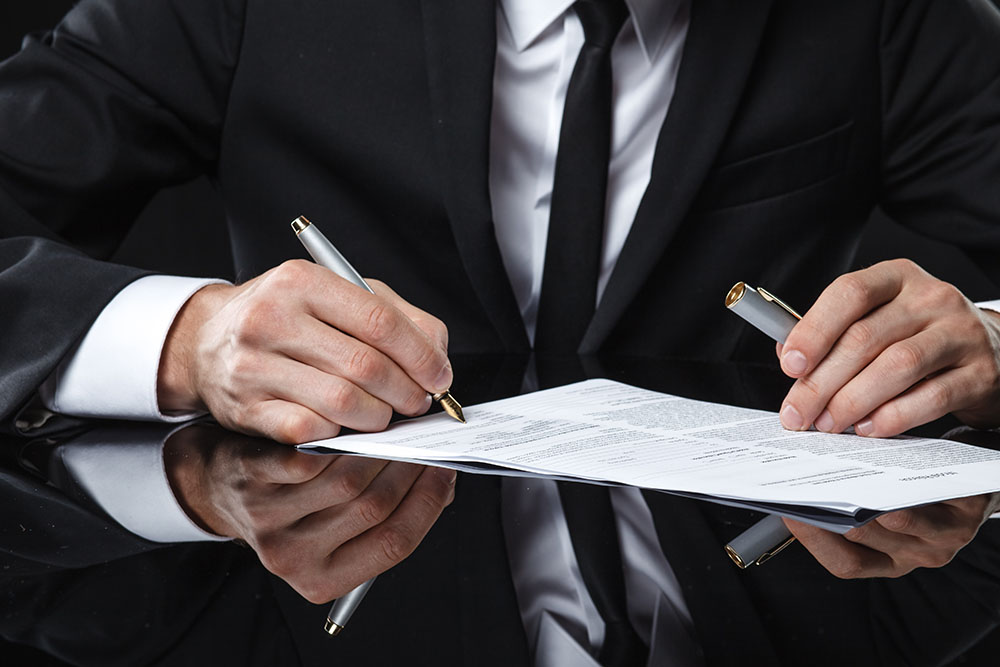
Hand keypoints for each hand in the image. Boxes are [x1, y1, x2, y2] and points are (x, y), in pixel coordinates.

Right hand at [157, 260, 451, 442]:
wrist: (208, 341)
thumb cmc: (289, 318)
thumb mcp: (339, 297)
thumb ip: (397, 317)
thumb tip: (438, 358)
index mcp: (302, 281)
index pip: (380, 322)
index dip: (420, 356)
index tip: (440, 378)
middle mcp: (271, 317)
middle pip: (365, 366)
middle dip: (406, 392)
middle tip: (418, 403)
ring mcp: (253, 365)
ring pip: (342, 402)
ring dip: (378, 418)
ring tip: (386, 416)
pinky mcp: (243, 407)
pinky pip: (308, 430)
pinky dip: (337, 435)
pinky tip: (344, 429)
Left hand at [165, 424, 456, 601]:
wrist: (215, 484)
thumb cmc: (289, 500)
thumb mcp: (334, 525)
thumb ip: (388, 510)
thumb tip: (443, 481)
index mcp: (324, 579)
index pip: (396, 542)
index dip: (428, 501)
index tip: (445, 467)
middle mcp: (294, 558)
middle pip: (372, 507)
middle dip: (408, 464)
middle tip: (425, 434)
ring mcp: (267, 520)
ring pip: (343, 478)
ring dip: (378, 444)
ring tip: (396, 421)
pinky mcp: (249, 479)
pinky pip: (304, 454)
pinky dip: (335, 433)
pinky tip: (353, 416)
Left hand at [777, 258, 999, 436]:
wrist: (990, 351)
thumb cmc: (916, 335)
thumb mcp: (877, 319)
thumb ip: (832, 333)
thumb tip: (789, 356)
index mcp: (896, 277)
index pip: (849, 292)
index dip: (814, 330)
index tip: (790, 365)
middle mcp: (931, 297)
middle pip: (865, 338)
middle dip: (821, 382)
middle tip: (798, 412)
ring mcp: (961, 333)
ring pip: (896, 366)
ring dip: (852, 401)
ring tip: (828, 423)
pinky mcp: (980, 372)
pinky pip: (931, 397)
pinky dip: (892, 417)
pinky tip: (868, 427)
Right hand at [784, 492, 999, 577]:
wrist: (974, 477)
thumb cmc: (919, 489)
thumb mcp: (882, 507)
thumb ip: (847, 507)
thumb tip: (797, 488)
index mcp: (888, 560)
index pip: (843, 563)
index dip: (813, 538)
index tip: (788, 510)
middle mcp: (916, 556)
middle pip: (863, 538)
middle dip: (831, 508)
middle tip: (807, 481)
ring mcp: (944, 539)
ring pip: (895, 521)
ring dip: (867, 496)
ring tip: (843, 471)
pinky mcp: (969, 514)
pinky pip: (931, 499)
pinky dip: (903, 482)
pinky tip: (885, 463)